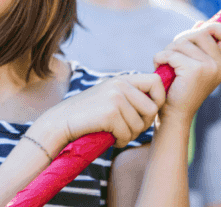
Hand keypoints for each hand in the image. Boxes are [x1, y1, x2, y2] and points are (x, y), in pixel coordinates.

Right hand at [38, 73, 165, 150]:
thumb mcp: (110, 96)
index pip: (156, 81)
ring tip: (114, 132)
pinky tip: (109, 137)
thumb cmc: (88, 114)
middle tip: (127, 128)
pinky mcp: (110, 113)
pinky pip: (127, 134)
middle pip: (152, 108)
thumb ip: (130, 95)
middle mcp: (120, 84)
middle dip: (143, 124)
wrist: (61, 121)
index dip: (159, 99)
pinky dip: (120, 141)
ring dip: (129, 135)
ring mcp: (115, 97)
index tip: (147, 112)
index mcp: (122, 79)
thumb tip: (157, 104)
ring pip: (140, 125)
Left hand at [153, 21, 220, 122]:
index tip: (197, 31)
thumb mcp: (192, 65)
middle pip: (201, 32)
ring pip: (183, 41)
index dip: (213, 27)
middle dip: (181, 39)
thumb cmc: (179, 89)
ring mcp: (209, 67)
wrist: (174, 115)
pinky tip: (158, 67)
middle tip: (172, 54)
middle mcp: (219, 65)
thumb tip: (201, 23)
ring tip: (165, 64)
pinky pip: (172, 52)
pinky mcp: (195, 70)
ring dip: (168, 49)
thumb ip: (197, 46)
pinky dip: (160, 57)